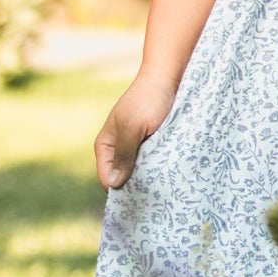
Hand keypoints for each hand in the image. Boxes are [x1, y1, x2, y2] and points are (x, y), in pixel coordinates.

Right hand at [95, 72, 178, 191]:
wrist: (169, 77)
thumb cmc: (148, 100)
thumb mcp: (133, 127)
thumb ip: (123, 154)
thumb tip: (113, 185)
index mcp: (106, 146)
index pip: (108, 180)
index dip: (122, 191)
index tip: (142, 198)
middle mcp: (118, 150)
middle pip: (124, 179)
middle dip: (137, 187)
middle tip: (156, 195)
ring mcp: (136, 148)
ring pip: (140, 173)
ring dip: (151, 178)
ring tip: (166, 186)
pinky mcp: (153, 145)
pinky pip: (153, 164)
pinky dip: (160, 169)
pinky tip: (172, 174)